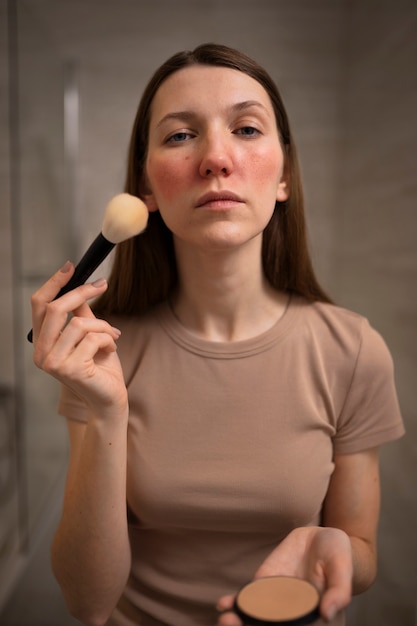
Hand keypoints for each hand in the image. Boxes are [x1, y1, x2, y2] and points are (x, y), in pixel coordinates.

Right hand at [31, 262, 127, 416]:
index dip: (54, 283)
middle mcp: (41, 354)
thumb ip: (81, 314)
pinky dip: (109, 338)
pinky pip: (93, 338)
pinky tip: (112, 349)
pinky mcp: (70, 369)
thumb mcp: (90, 335)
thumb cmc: (101, 368)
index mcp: (42, 343)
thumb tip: (81, 287)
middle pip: (55, 309)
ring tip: (113, 335)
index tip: (70, 266)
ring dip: (103, 325)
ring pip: (80, 323)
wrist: (110, 399)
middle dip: (82, 293)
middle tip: (102, 285)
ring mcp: (53, 363)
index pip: (39, 305)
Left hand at [217, 526, 352, 624]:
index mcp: (315, 619)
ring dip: (241, 622)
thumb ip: (339, 591)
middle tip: (233, 624)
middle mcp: (294, 615)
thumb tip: (328, 613)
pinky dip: (237, 602)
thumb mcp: (342, 568)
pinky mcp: (266, 585)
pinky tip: (225, 603)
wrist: (321, 538)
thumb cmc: (338, 556)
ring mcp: (278, 602)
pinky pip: (250, 598)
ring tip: (228, 618)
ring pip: (257, 618)